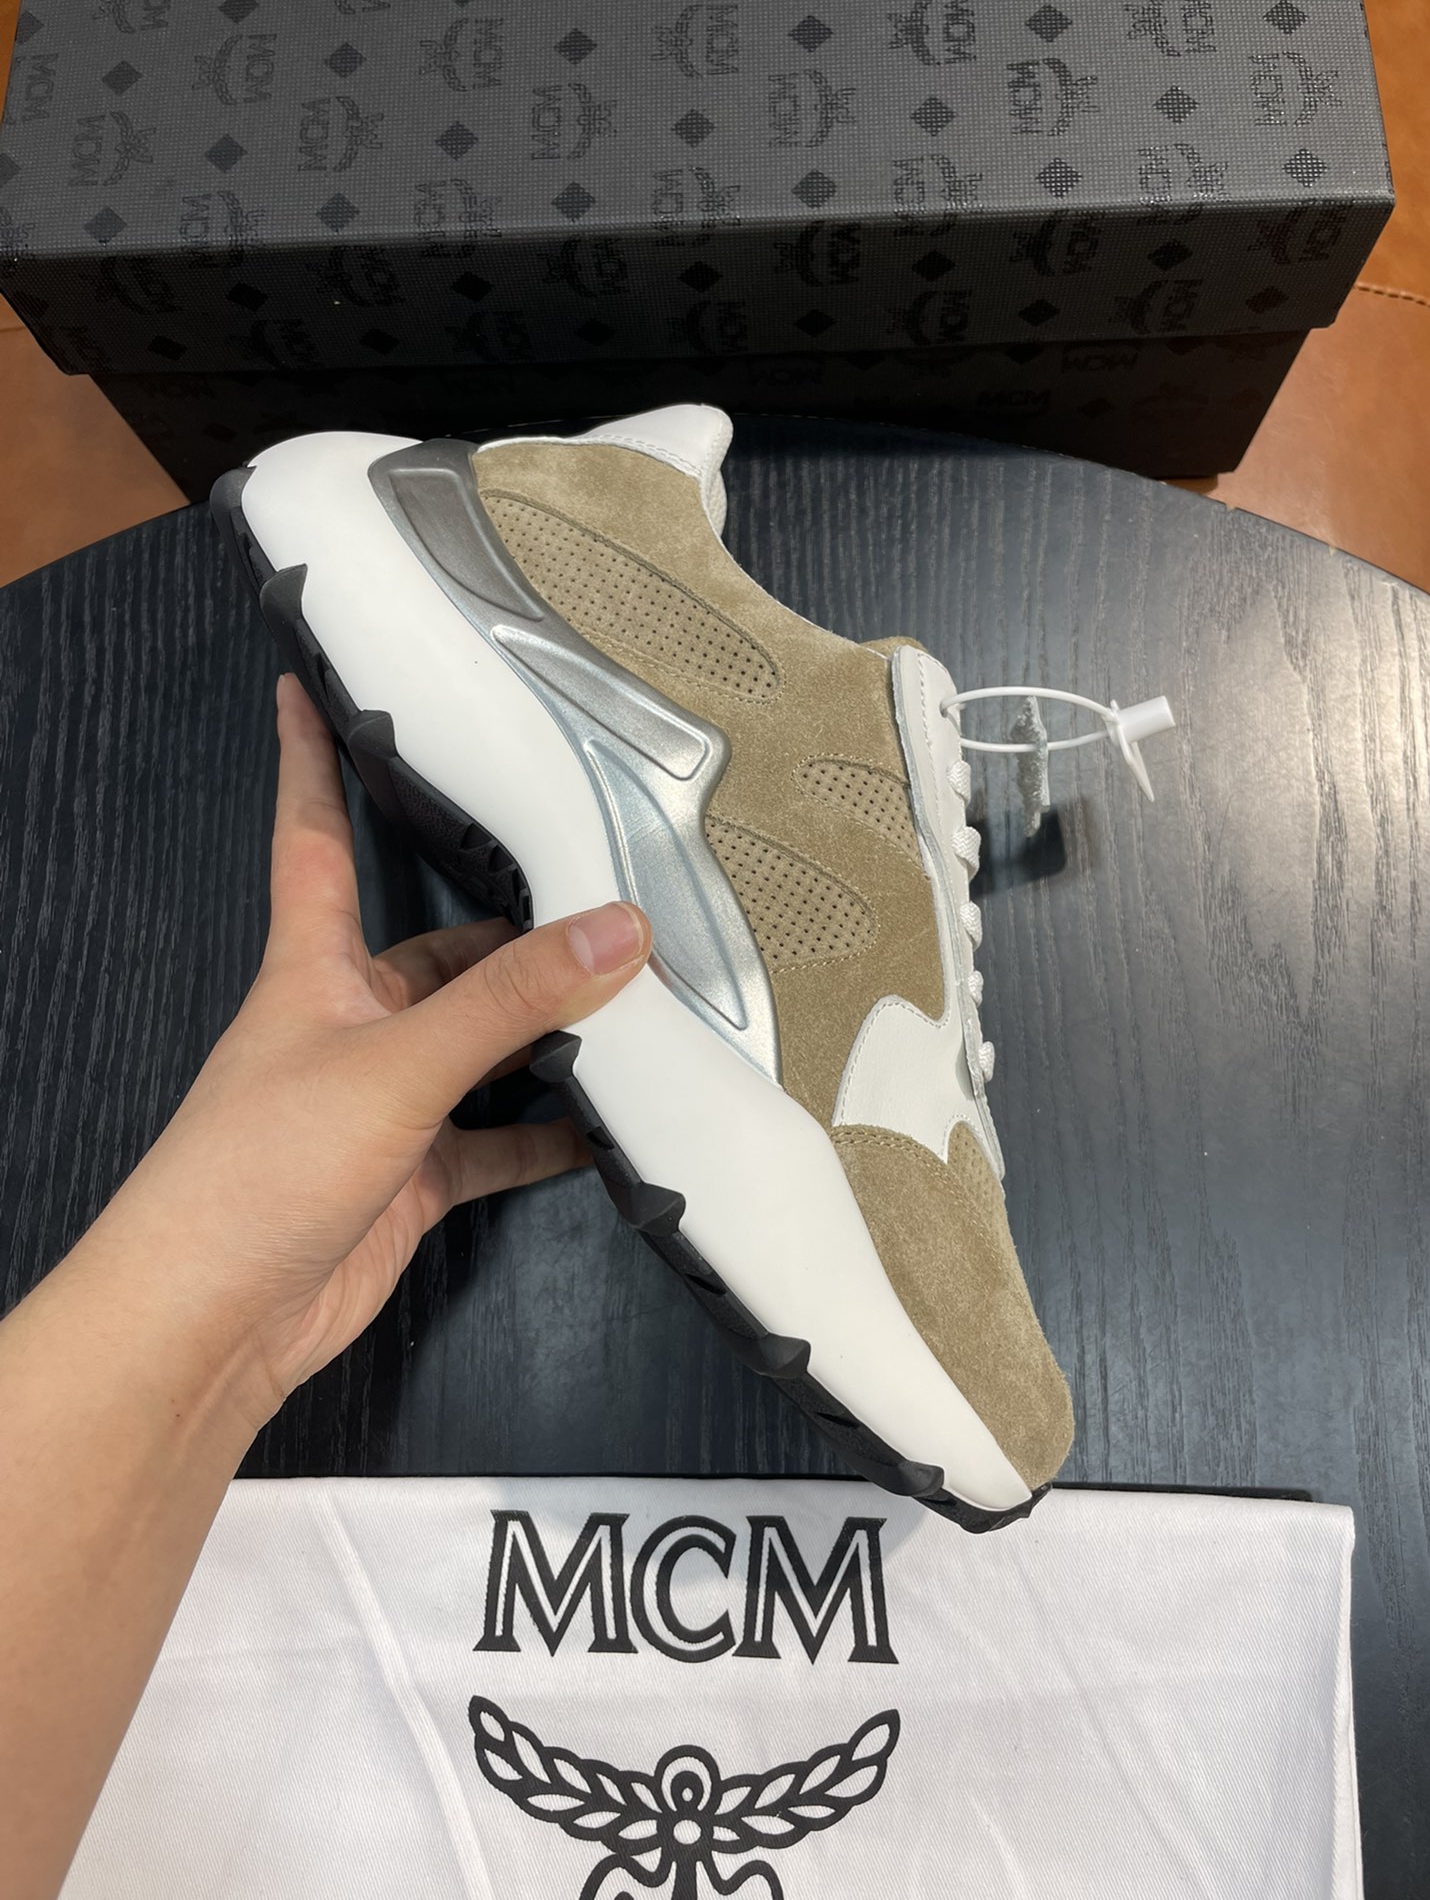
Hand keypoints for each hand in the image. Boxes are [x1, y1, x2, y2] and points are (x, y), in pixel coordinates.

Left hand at [82, 673, 651, 1428]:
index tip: (312, 684)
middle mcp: (348, 1024)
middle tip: (608, 900)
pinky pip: (494, 1141)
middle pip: (442, 955)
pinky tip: (611, 1128)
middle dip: (516, 933)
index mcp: (313, 968)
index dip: (314, 760)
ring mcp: (381, 1105)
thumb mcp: (398, 1065)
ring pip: (479, 1048)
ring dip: (547, 1036)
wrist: (214, 1323)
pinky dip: (548, 1135)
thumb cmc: (261, 1169)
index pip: (313, 836)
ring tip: (637, 1007)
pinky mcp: (408, 1178)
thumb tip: (621, 930)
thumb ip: (512, 1000)